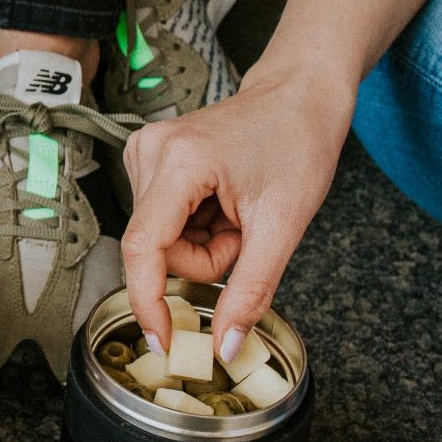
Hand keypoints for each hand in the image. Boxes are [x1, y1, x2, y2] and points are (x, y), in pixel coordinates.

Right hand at [120, 63, 354, 361]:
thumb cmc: (297, 143)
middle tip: (245, 234)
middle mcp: (150, 151)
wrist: (299, 95)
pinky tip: (222, 203)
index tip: (164, 342)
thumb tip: (223, 346)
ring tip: (238, 212)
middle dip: (205, 259)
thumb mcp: (283, 225)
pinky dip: (197, 227)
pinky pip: (164, 223)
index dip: (148, 302)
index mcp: (178, 162)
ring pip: (161, 240)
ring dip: (203, 244)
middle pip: (157, 249)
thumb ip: (251, 290)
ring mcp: (146, 152)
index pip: (142, 248)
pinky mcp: (151, 159)